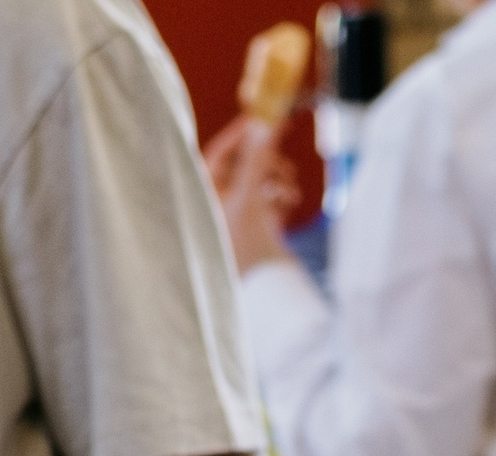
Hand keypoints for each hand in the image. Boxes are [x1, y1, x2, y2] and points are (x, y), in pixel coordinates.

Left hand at [203, 115, 300, 274]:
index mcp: (205, 198)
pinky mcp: (258, 231)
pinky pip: (270, 202)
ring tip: (289, 188)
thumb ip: (257, 158)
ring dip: (278, 180)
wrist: (266, 293)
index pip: (217, 155)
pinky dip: (281, 197)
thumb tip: (265, 124)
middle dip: (265, 162)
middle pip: (242, 167)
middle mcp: (219, 207)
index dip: (238, 136)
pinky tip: (291, 201)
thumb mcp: (249, 196)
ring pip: (259, 183)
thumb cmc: (246, 249)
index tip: (259, 122)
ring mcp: (239, 219)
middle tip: (281, 159)